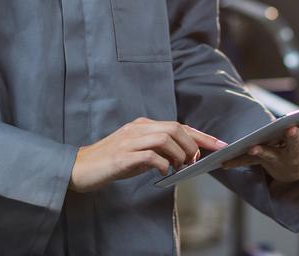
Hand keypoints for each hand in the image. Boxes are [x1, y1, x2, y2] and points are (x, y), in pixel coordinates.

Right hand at [70, 117, 226, 192]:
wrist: (80, 168)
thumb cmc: (111, 162)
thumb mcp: (137, 152)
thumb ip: (158, 150)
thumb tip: (184, 157)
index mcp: (142, 125)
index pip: (178, 125)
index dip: (201, 135)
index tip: (219, 145)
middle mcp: (137, 129)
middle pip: (174, 127)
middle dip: (192, 144)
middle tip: (195, 161)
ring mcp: (129, 141)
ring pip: (164, 137)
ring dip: (179, 154)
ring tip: (180, 167)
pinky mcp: (122, 157)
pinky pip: (150, 155)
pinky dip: (162, 164)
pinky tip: (163, 172)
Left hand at [221, 80, 298, 182]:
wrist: (294, 171)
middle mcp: (297, 154)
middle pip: (297, 146)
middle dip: (295, 139)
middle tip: (290, 128)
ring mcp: (279, 159)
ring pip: (271, 156)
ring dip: (264, 152)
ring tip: (255, 146)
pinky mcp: (262, 162)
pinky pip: (250, 161)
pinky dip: (238, 161)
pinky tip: (226, 161)